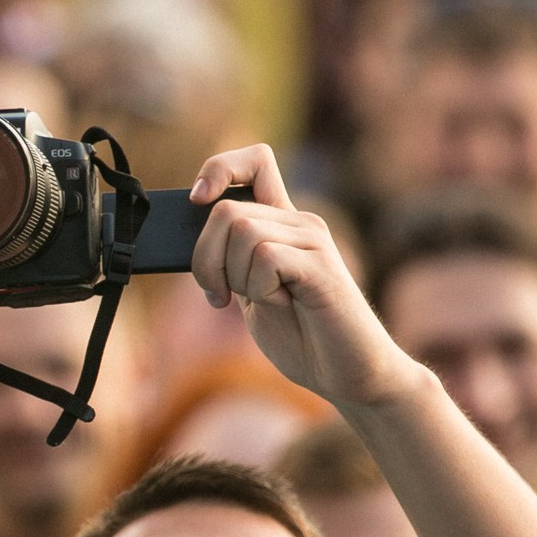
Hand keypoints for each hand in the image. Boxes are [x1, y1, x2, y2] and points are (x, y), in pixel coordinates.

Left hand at [188, 145, 419, 407]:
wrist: (348, 375)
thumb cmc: (301, 337)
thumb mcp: (251, 292)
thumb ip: (230, 262)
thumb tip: (188, 241)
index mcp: (283, 224)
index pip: (255, 161)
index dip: (220, 169)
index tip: (197, 200)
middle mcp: (300, 223)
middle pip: (227, 209)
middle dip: (205, 258)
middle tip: (219, 295)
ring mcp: (313, 241)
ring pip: (242, 231)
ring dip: (234, 277)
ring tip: (261, 302)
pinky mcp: (321, 267)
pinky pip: (266, 257)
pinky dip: (259, 288)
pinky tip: (281, 304)